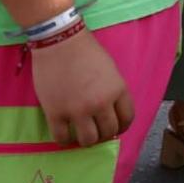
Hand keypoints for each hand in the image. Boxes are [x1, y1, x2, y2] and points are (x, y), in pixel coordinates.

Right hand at [30, 28, 133, 146]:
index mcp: (117, 90)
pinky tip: (65, 134)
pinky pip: (62, 138)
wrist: (60, 42)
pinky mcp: (55, 113)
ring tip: (82, 134)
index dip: (122, 127)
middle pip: (108, 132)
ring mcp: (77, 110)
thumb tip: (111, 111)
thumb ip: (113, 91)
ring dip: (87, 140)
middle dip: (105, 134)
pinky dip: (65, 140)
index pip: (127, 118)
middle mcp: (100, 103)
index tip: (115, 128)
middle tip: (97, 131)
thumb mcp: (111, 70)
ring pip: (88, 140)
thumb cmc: (86, 51)